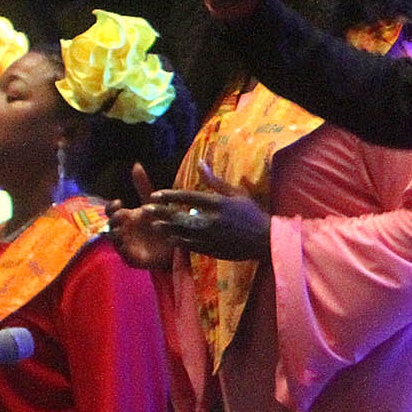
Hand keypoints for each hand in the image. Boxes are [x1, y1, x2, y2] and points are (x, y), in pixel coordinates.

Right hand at [104, 164, 180, 271]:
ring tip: (122, 230)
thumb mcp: (155, 202)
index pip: (111, 210)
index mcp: (127, 217)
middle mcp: (123, 230)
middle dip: (113, 220)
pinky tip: (127, 243)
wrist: (176, 245)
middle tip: (122, 215)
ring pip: (113, 240)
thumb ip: (143, 186)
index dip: (111, 206)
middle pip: (109, 224)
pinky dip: (123, 249)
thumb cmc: (163, 222)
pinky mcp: (132, 258)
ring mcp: (126, 245)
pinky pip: (124, 255)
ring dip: (115, 234)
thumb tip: (136, 164)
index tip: (120, 202)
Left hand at [140, 160, 270, 261]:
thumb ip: (215, 180)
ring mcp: (209, 236)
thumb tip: (200, 163)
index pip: (187, 197)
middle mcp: (211, 220)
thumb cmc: (252, 213)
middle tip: (145, 209)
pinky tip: (169, 237)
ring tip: (154, 224)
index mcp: (217, 203)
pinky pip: (189, 245)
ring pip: (181, 232)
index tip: (155, 195)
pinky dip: (177, 241)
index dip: (169, 195)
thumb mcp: (236, 193)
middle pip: (179, 215)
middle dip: (161, 212)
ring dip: (165, 227)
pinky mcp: (211, 249)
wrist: (265, 240)